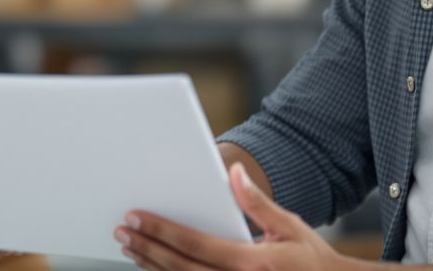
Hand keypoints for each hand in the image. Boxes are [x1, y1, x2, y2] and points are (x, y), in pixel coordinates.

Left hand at [115, 163, 352, 269]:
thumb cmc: (310, 258)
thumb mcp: (289, 225)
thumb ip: (257, 201)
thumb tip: (233, 171)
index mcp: (251, 262)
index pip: (195, 245)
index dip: (162, 230)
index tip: (137, 216)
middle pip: (179, 267)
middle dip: (147, 246)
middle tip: (123, 229)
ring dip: (151, 265)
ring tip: (129, 246)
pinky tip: (152, 266)